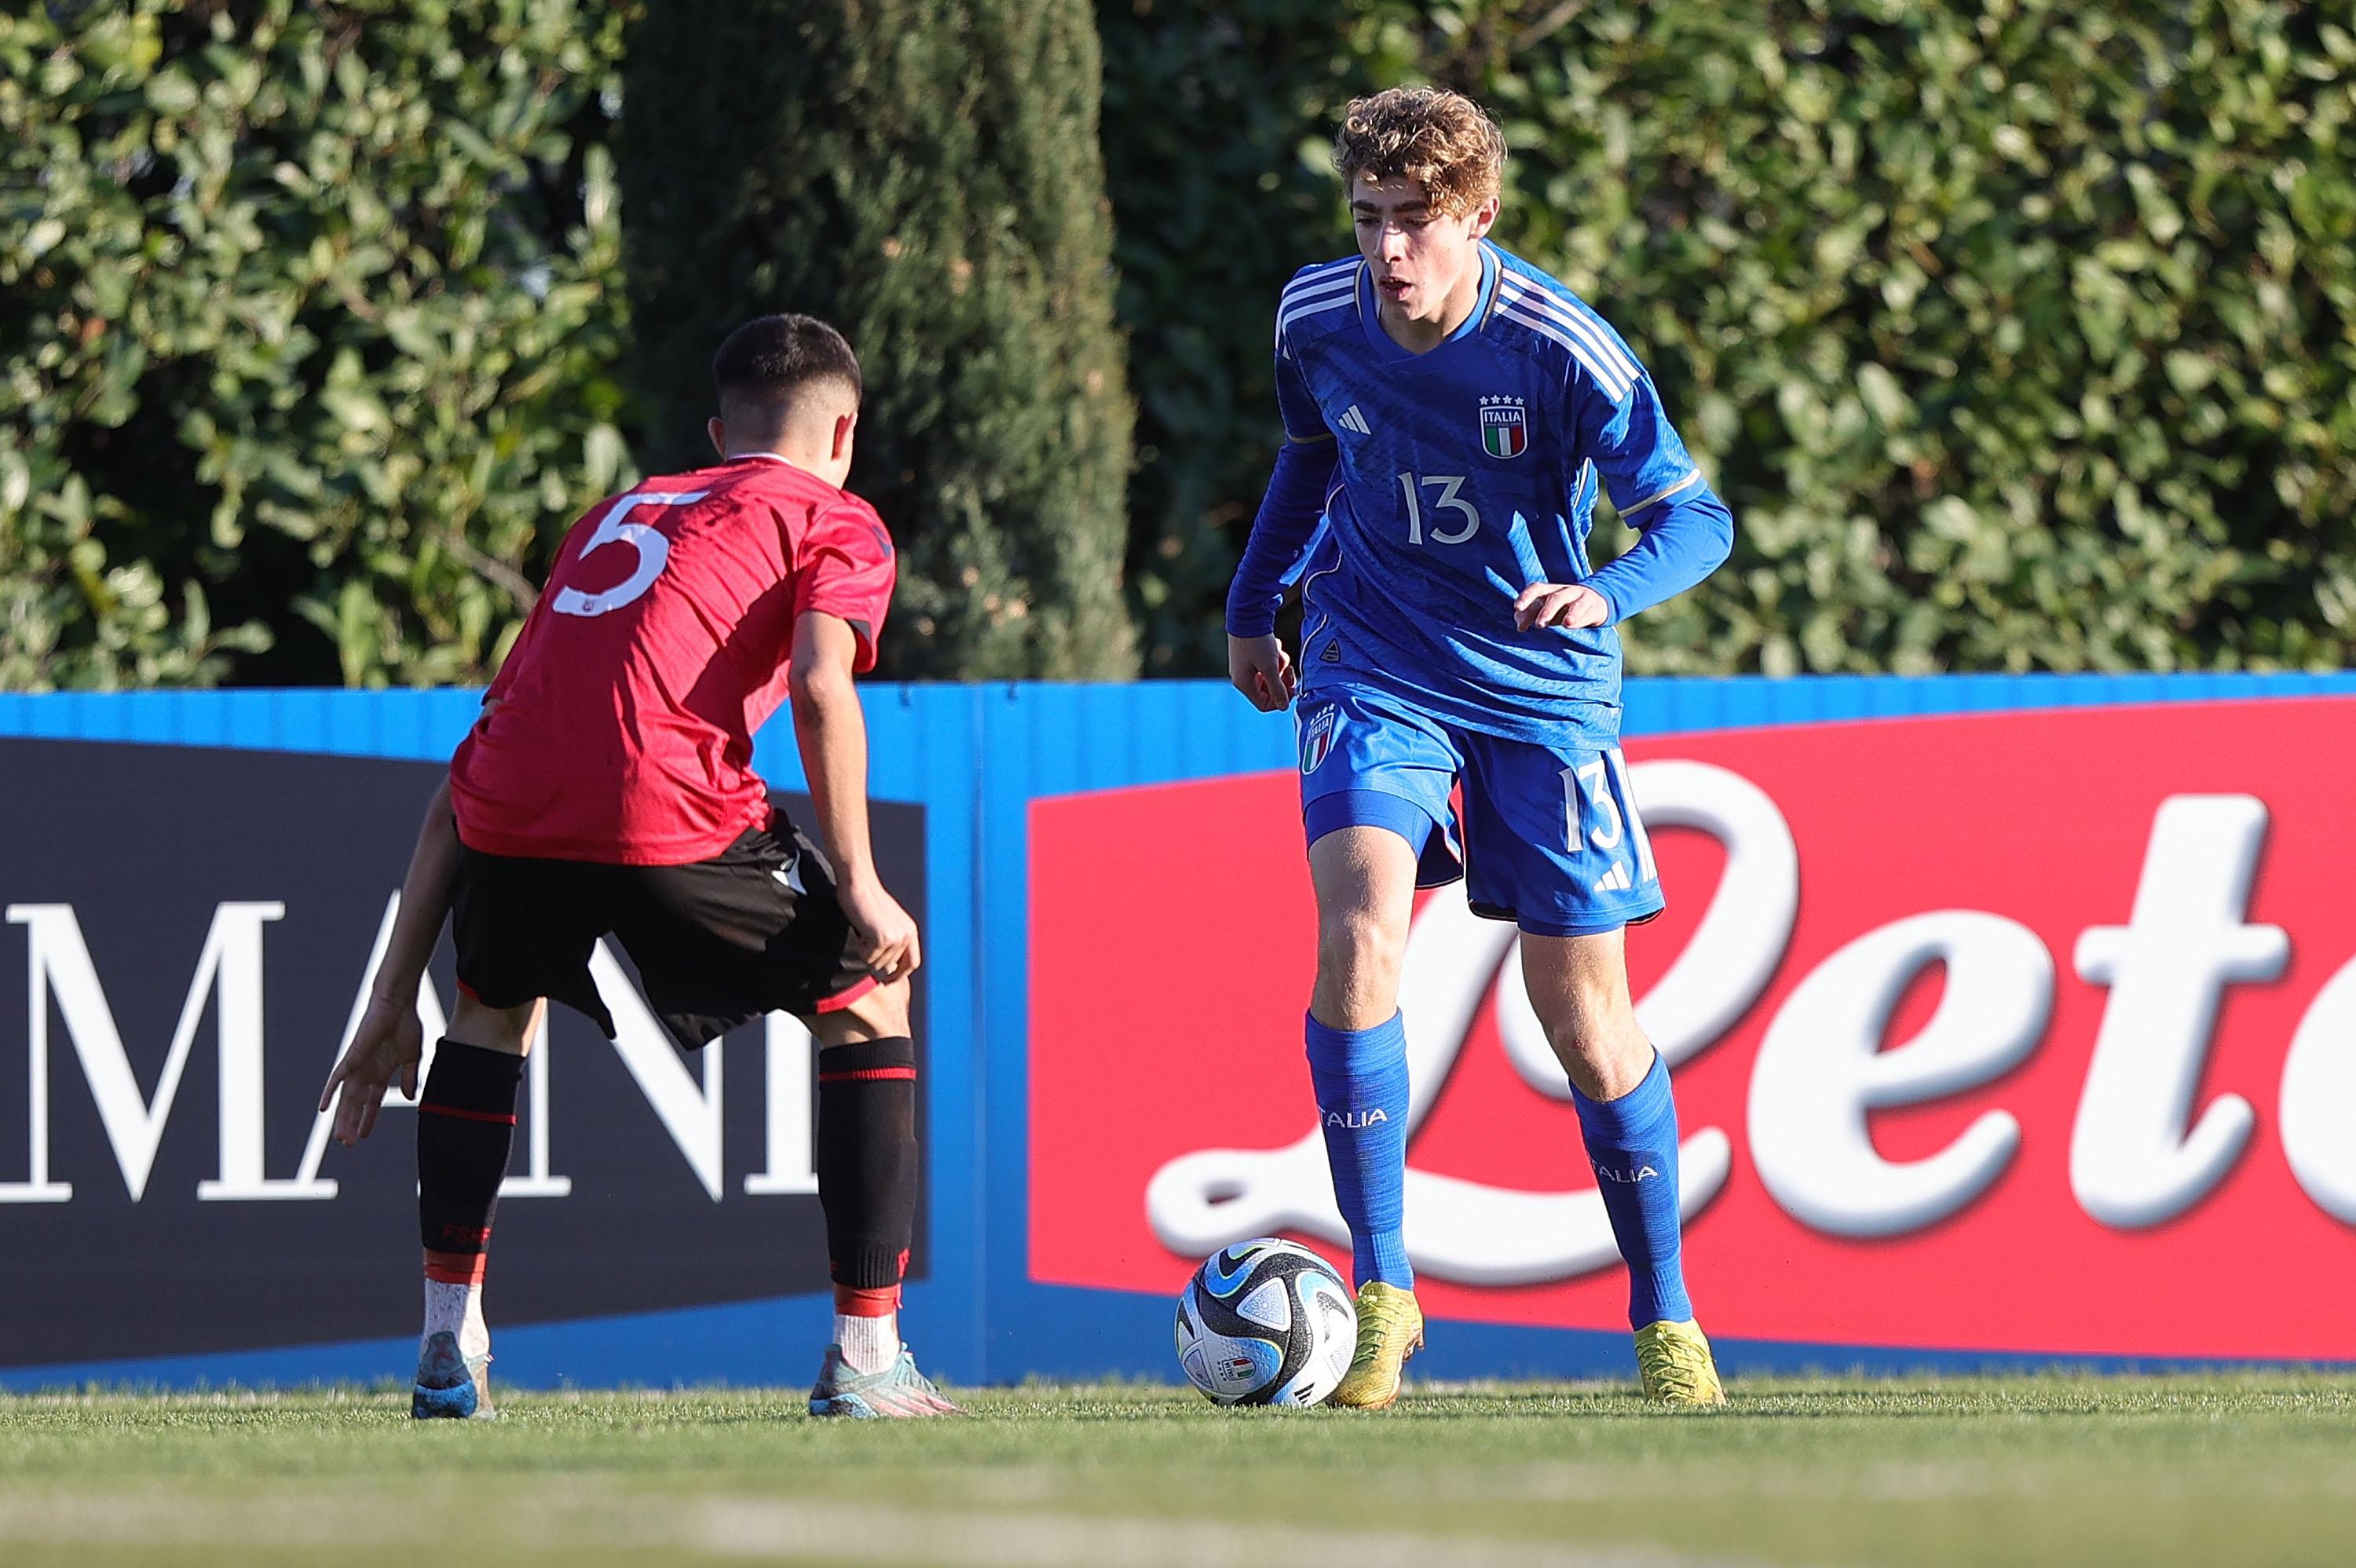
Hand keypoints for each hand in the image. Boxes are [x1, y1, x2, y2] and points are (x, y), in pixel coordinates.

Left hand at [318, 991, 423, 1146]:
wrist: (397, 1005)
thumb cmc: (406, 1025)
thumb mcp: (412, 1057)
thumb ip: (409, 1078)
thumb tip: (409, 1098)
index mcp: (383, 1073)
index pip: (373, 1102)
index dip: (368, 1119)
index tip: (364, 1135)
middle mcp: (367, 1072)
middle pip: (356, 1104)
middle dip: (352, 1124)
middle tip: (348, 1144)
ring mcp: (358, 1066)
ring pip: (346, 1098)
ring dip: (343, 1118)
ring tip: (342, 1138)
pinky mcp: (352, 1058)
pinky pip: (336, 1078)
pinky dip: (329, 1093)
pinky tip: (323, 1108)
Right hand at [840, 876, 921, 983]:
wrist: (860, 883)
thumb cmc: (869, 901)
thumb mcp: (887, 922)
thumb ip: (892, 941)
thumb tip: (889, 968)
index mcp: (911, 931)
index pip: (912, 963)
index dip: (900, 975)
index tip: (887, 981)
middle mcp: (907, 935)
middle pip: (890, 966)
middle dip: (876, 962)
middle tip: (864, 949)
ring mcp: (896, 938)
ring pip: (877, 963)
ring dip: (866, 953)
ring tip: (863, 933)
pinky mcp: (882, 938)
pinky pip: (868, 958)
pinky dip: (860, 949)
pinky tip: (860, 932)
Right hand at [1228, 633, 1296, 710]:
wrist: (1248, 614)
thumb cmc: (1257, 642)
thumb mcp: (1270, 667)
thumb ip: (1278, 689)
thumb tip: (1284, 707)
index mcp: (1243, 684)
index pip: (1264, 705)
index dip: (1280, 700)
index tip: (1292, 688)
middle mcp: (1242, 677)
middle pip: (1268, 691)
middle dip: (1281, 681)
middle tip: (1290, 670)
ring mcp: (1246, 666)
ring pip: (1270, 676)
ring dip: (1279, 667)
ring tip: (1280, 654)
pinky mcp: (1250, 656)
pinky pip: (1267, 664)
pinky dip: (1275, 658)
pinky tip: (1275, 646)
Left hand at [1513, 582, 1611, 631]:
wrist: (1597, 605)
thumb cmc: (1565, 609)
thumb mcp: (1548, 612)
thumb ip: (1531, 616)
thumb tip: (1519, 625)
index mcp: (1550, 591)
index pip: (1536, 588)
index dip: (1526, 597)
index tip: (1517, 608)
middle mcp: (1564, 591)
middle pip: (1553, 596)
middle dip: (1546, 610)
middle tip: (1539, 625)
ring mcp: (1579, 596)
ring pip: (1569, 601)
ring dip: (1562, 612)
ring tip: (1558, 624)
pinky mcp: (1593, 606)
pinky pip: (1584, 609)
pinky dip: (1576, 616)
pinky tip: (1569, 624)